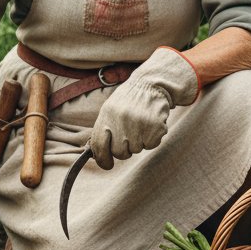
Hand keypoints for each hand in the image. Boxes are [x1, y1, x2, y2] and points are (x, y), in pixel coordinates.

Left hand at [89, 47, 199, 169]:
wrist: (151, 85)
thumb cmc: (128, 100)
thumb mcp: (110, 110)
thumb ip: (102, 130)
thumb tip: (95, 154)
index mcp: (106, 116)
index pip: (99, 146)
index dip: (102, 159)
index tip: (107, 164)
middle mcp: (121, 120)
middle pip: (120, 153)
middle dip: (125, 149)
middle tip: (130, 134)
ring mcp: (139, 124)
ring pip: (136, 150)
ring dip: (139, 142)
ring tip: (141, 124)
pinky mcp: (155, 127)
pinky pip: (151, 145)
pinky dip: (152, 139)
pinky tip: (151, 124)